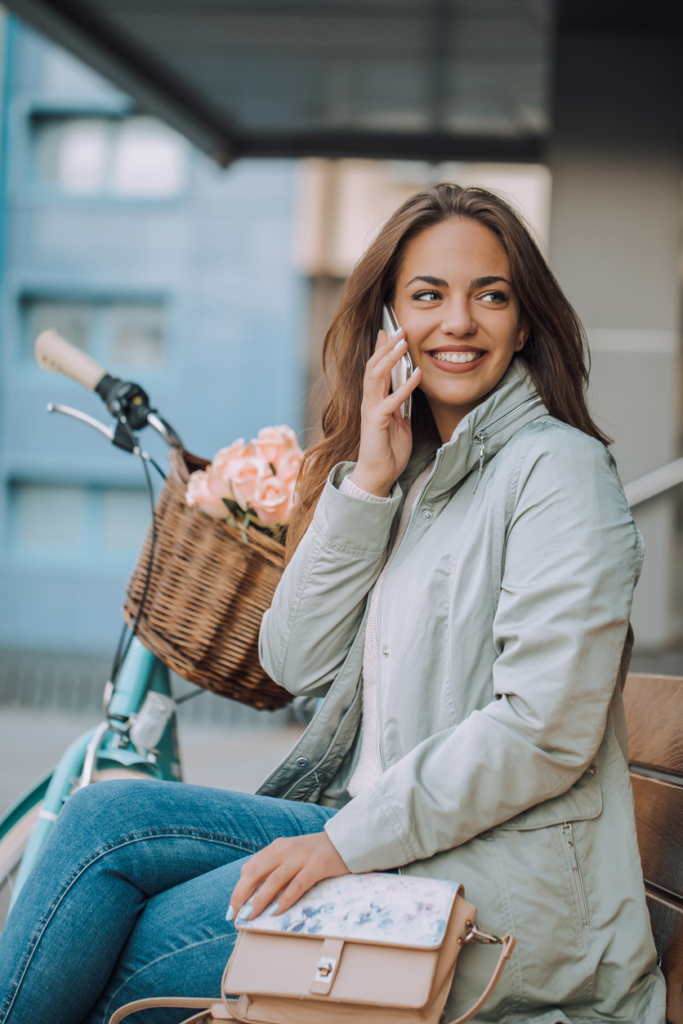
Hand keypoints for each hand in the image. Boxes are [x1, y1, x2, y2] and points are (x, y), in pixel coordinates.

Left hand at [227, 831, 348, 921]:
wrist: (344, 841)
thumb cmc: (315, 853)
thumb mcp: (291, 854)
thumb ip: (274, 867)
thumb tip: (252, 889)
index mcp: (276, 847)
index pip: (250, 867)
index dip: (239, 888)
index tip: (232, 908)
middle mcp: (285, 850)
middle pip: (255, 872)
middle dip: (241, 894)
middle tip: (234, 915)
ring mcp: (301, 857)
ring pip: (273, 881)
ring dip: (259, 900)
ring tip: (249, 916)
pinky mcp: (317, 866)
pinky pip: (297, 885)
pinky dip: (284, 900)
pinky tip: (275, 912)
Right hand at [349, 330, 422, 497]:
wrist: (377, 475)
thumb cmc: (387, 451)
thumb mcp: (399, 423)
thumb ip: (401, 406)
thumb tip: (409, 391)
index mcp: (374, 401)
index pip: (376, 369)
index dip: (381, 349)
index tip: (388, 331)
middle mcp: (369, 402)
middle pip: (374, 367)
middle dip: (386, 347)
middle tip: (399, 329)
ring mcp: (370, 410)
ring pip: (376, 377)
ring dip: (390, 359)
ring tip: (403, 343)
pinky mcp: (375, 422)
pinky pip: (391, 401)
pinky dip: (405, 387)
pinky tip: (417, 375)